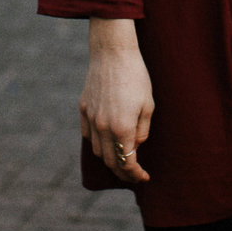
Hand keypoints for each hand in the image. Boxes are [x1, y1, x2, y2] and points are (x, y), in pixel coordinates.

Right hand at [81, 19, 153, 182]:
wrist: (113, 53)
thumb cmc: (136, 76)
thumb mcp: (148, 105)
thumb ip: (142, 130)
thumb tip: (136, 146)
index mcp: (122, 128)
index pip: (127, 162)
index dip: (136, 174)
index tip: (144, 177)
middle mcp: (103, 127)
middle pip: (110, 161)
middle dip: (123, 172)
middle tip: (134, 174)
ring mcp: (91, 118)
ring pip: (97, 151)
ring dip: (109, 160)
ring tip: (121, 159)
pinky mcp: (83, 109)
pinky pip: (88, 135)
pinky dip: (97, 144)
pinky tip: (107, 142)